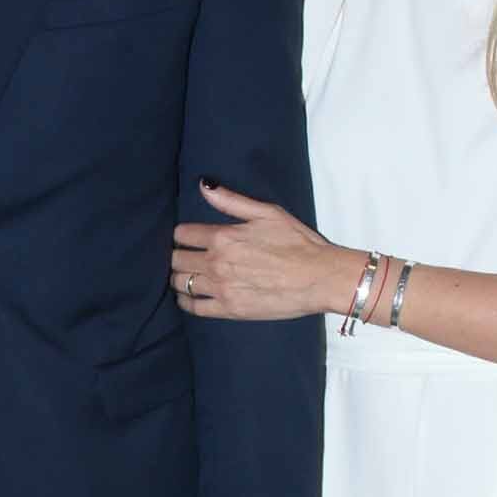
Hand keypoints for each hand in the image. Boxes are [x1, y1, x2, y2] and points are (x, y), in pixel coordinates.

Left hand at [172, 183, 354, 322]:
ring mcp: (221, 288)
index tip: (188, 237)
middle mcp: (216, 263)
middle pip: (177, 259)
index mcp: (223, 237)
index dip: (182, 235)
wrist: (319, 277)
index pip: (182, 234)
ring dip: (179, 277)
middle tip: (187, 256)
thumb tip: (204, 185)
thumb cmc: (297, 242)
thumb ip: (231, 201)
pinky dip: (186, 301)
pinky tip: (189, 296)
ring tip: (187, 275)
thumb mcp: (267, 213)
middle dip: (178, 255)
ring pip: (180, 283)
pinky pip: (194, 307)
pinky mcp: (229, 310)